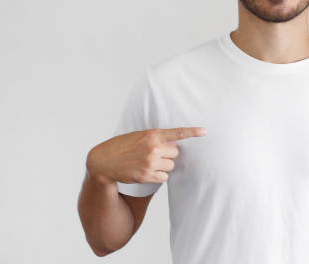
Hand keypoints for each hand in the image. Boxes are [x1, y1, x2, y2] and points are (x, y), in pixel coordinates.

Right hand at [86, 127, 206, 185]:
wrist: (103, 161)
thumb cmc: (121, 146)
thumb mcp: (138, 136)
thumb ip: (155, 138)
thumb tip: (173, 145)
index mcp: (152, 135)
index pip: (177, 133)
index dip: (192, 132)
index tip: (204, 131)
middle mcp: (153, 148)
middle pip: (175, 153)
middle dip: (168, 154)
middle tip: (153, 154)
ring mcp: (150, 162)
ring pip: (171, 166)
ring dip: (163, 166)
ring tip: (148, 162)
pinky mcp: (147, 175)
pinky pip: (164, 177)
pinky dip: (159, 176)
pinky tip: (147, 172)